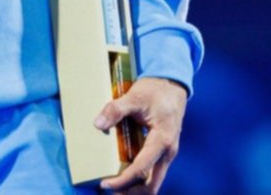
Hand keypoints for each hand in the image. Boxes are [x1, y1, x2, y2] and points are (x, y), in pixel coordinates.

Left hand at [96, 77, 189, 192]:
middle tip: (108, 189)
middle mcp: (168, 151)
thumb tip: (98, 124)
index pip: (142, 168)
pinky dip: (139, 178)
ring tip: (114, 186)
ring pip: (154, 180)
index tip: (105, 184)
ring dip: (135, 187)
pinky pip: (152, 171)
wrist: (172, 85)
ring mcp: (167, 153)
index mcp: (162, 140)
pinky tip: (123, 175)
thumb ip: (115, 110)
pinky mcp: (162, 151)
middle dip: (131, 191)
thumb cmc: (155, 91)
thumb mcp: (134, 97)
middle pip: (152, 183)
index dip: (123, 180)